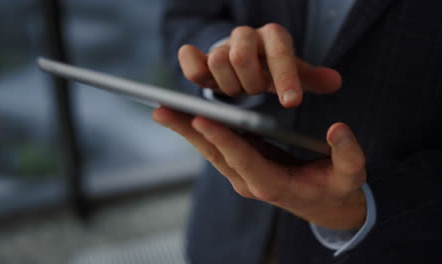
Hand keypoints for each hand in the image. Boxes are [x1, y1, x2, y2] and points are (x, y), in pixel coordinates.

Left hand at [153, 107, 366, 229]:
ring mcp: (243, 176)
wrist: (329, 208)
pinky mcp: (242, 168)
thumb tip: (338, 129)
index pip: (243, 158)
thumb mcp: (351, 176)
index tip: (201, 119)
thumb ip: (348, 154)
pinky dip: (200, 133)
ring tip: (164, 109)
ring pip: (211, 151)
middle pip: (215, 154)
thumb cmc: (337, 191)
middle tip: (162, 110)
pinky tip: (186, 116)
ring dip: (187, 131)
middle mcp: (250, 182)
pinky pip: (217, 149)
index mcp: (273, 184)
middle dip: (189, 131)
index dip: (223, 139)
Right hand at [178, 23, 341, 107]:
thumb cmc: (271, 70)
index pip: (280, 53)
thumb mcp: (293, 73)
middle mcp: (246, 36)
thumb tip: (335, 82)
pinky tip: (206, 83)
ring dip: (228, 85)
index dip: (285, 78)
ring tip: (237, 91)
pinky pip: (188, 58)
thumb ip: (311, 78)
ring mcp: (220, 45)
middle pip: (241, 56)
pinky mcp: (199, 55)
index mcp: (273, 36)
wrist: (244, 61)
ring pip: (217, 60)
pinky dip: (193, 69)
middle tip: (255, 92)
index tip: (291, 102)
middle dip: (249, 83)